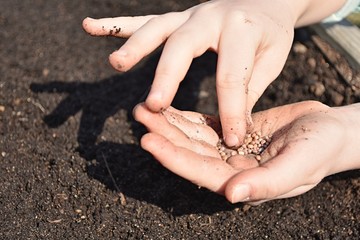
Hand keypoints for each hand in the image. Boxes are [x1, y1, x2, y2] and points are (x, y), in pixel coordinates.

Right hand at [82, 0, 296, 146]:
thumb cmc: (268, 35)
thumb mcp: (270, 61)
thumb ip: (247, 91)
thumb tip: (232, 130)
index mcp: (242, 29)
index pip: (231, 77)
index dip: (231, 112)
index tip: (231, 141)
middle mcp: (210, 17)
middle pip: (184, 48)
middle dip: (168, 77)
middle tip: (155, 106)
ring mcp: (189, 15)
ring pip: (157, 30)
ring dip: (135, 47)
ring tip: (117, 64)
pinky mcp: (177, 19)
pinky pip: (143, 20)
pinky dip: (117, 25)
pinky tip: (89, 26)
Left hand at [133, 101, 359, 203]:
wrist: (331, 130)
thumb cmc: (321, 149)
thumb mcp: (299, 166)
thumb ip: (266, 183)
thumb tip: (231, 195)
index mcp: (243, 182)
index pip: (202, 172)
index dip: (174, 159)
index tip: (149, 140)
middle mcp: (231, 168)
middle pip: (190, 152)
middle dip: (164, 135)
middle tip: (141, 114)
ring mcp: (230, 149)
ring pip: (193, 136)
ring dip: (169, 122)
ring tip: (146, 106)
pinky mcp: (232, 130)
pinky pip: (204, 124)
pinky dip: (185, 116)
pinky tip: (169, 106)